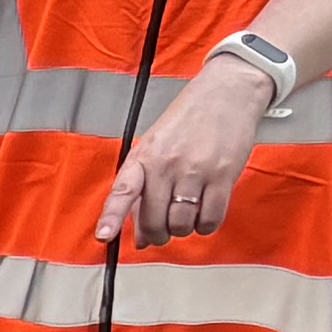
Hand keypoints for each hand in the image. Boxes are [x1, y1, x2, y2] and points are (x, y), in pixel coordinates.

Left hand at [96, 57, 272, 253]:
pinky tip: (205, 215)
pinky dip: (206, 225)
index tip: (104, 236)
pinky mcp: (223, 176)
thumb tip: (142, 238)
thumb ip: (144, 190)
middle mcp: (167, 165)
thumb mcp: (156, 147)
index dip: (112, 217)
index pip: (123, 191)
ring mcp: (196, 171)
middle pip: (156, 220)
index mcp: (144, 157)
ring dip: (184, 230)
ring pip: (183, 224)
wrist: (227, 93)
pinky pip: (211, 218)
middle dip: (159, 234)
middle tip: (164, 231)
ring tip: (187, 216)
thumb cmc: (189, 120)